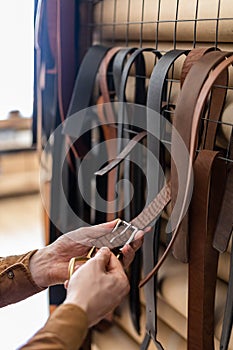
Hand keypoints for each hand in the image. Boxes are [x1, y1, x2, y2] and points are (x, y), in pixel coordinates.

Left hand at [29, 220, 149, 287]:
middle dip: (134, 243)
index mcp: (102, 241)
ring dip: (127, 254)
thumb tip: (117, 222)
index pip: (121, 237)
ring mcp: (102, 265)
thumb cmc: (65, 246)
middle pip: (125, 250)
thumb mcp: (84, 234)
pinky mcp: (98, 276)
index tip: (143, 228)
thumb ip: (101, 230)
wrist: (51, 262)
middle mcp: (105, 253)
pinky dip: (116, 266)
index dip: (133, 233)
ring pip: (122, 262)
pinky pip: (110, 273)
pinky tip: (116, 257)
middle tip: (138, 237)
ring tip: (127, 247)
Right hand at [64, 247, 129, 326]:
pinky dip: (84, 286)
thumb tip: (105, 252)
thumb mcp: (93, 264)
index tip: (95, 253)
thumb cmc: (85, 292)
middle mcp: (118, 292)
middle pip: (106, 271)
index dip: (102, 254)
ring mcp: (109, 301)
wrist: (75, 313)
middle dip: (92, 266)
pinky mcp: (99, 306)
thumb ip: (102, 254)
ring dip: (86, 275)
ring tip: (76, 274)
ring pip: (97, 280)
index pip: (115, 260)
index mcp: (122, 281)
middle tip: (84, 263)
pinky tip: (74, 284)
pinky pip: (92, 291)